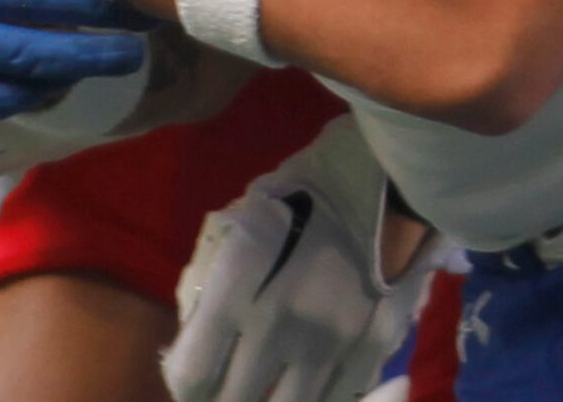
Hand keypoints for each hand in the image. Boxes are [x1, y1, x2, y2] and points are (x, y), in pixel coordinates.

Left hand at [163, 115, 437, 401]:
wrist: (380, 182)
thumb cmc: (296, 196)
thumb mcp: (235, 225)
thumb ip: (207, 281)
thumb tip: (192, 334)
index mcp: (237, 283)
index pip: (192, 372)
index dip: (183, 383)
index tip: (188, 376)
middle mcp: (278, 323)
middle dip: (220, 400)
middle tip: (223, 388)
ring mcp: (328, 345)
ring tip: (261, 390)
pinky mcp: (369, 354)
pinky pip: (334, 401)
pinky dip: (313, 399)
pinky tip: (301, 383)